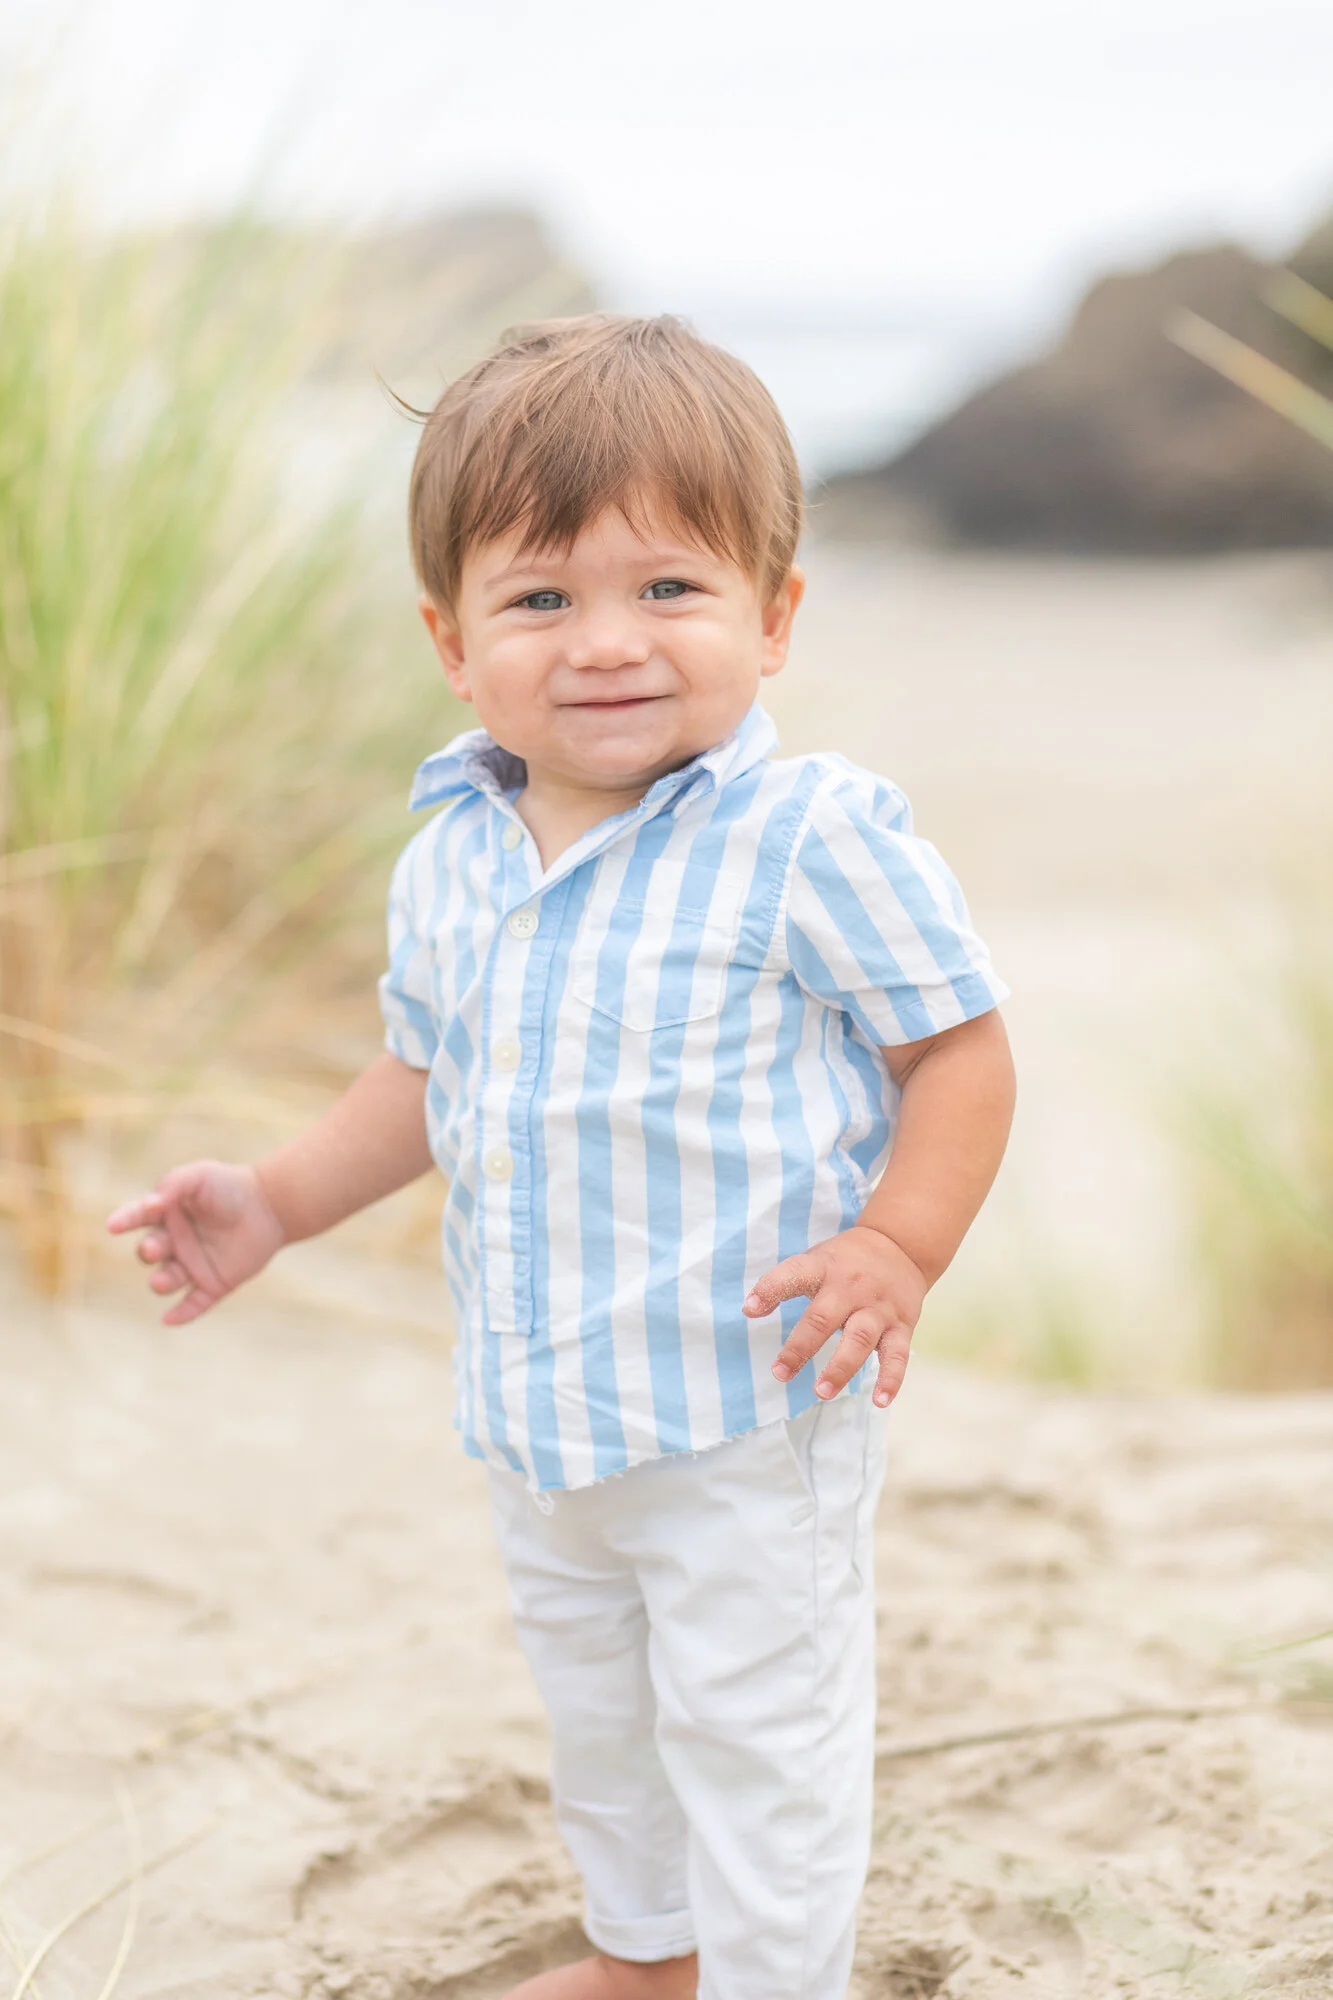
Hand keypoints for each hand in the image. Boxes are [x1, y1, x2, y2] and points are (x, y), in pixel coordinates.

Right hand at [106, 1161, 287, 1324]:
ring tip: (160, 1281)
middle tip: (155, 1248)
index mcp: (165, 1215)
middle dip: (148, 1251)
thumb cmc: (231, 1187)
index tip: (113, 1225)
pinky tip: (169, 1319)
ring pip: (166, 1279)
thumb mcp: (200, 1176)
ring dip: (160, 1282)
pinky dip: (181, 1314)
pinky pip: (193, 1304)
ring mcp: (191, 1265)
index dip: (125, 1220)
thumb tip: (150, 1204)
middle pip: (149, 1252)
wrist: (271, 1206)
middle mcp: (173, 1242)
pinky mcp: (212, 1284)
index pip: (138, 1218)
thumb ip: (174, 1185)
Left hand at [742, 1224, 926, 1406]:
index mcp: (825, 1268)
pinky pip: (897, 1355)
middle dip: (801, 1347)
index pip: (795, 1274)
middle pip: (824, 1318)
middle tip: (780, 1373)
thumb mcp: (815, 1260)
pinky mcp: (901, 1326)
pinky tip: (880, 1401)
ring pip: (860, 1339)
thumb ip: (784, 1282)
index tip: (750, 1308)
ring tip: (821, 1392)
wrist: (901, 1246)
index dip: (771, 1289)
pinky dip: (891, 1379)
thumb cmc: (847, 1261)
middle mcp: (851, 1288)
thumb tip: (749, 1310)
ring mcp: (878, 1308)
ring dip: (840, 1368)